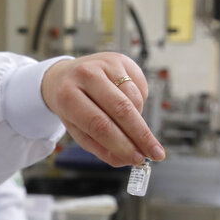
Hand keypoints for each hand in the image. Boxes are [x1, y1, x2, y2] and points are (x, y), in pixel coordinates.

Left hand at [40, 53, 164, 166]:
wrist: (64, 76)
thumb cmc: (72, 107)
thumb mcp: (78, 131)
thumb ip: (101, 148)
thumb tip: (128, 160)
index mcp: (68, 96)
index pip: (100, 125)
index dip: (121, 144)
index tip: (137, 159)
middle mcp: (85, 75)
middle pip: (121, 109)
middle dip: (141, 135)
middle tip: (155, 153)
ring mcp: (104, 64)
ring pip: (133, 99)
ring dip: (138, 119)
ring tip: (130, 126)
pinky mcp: (120, 59)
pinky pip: (139, 87)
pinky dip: (139, 103)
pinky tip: (128, 106)